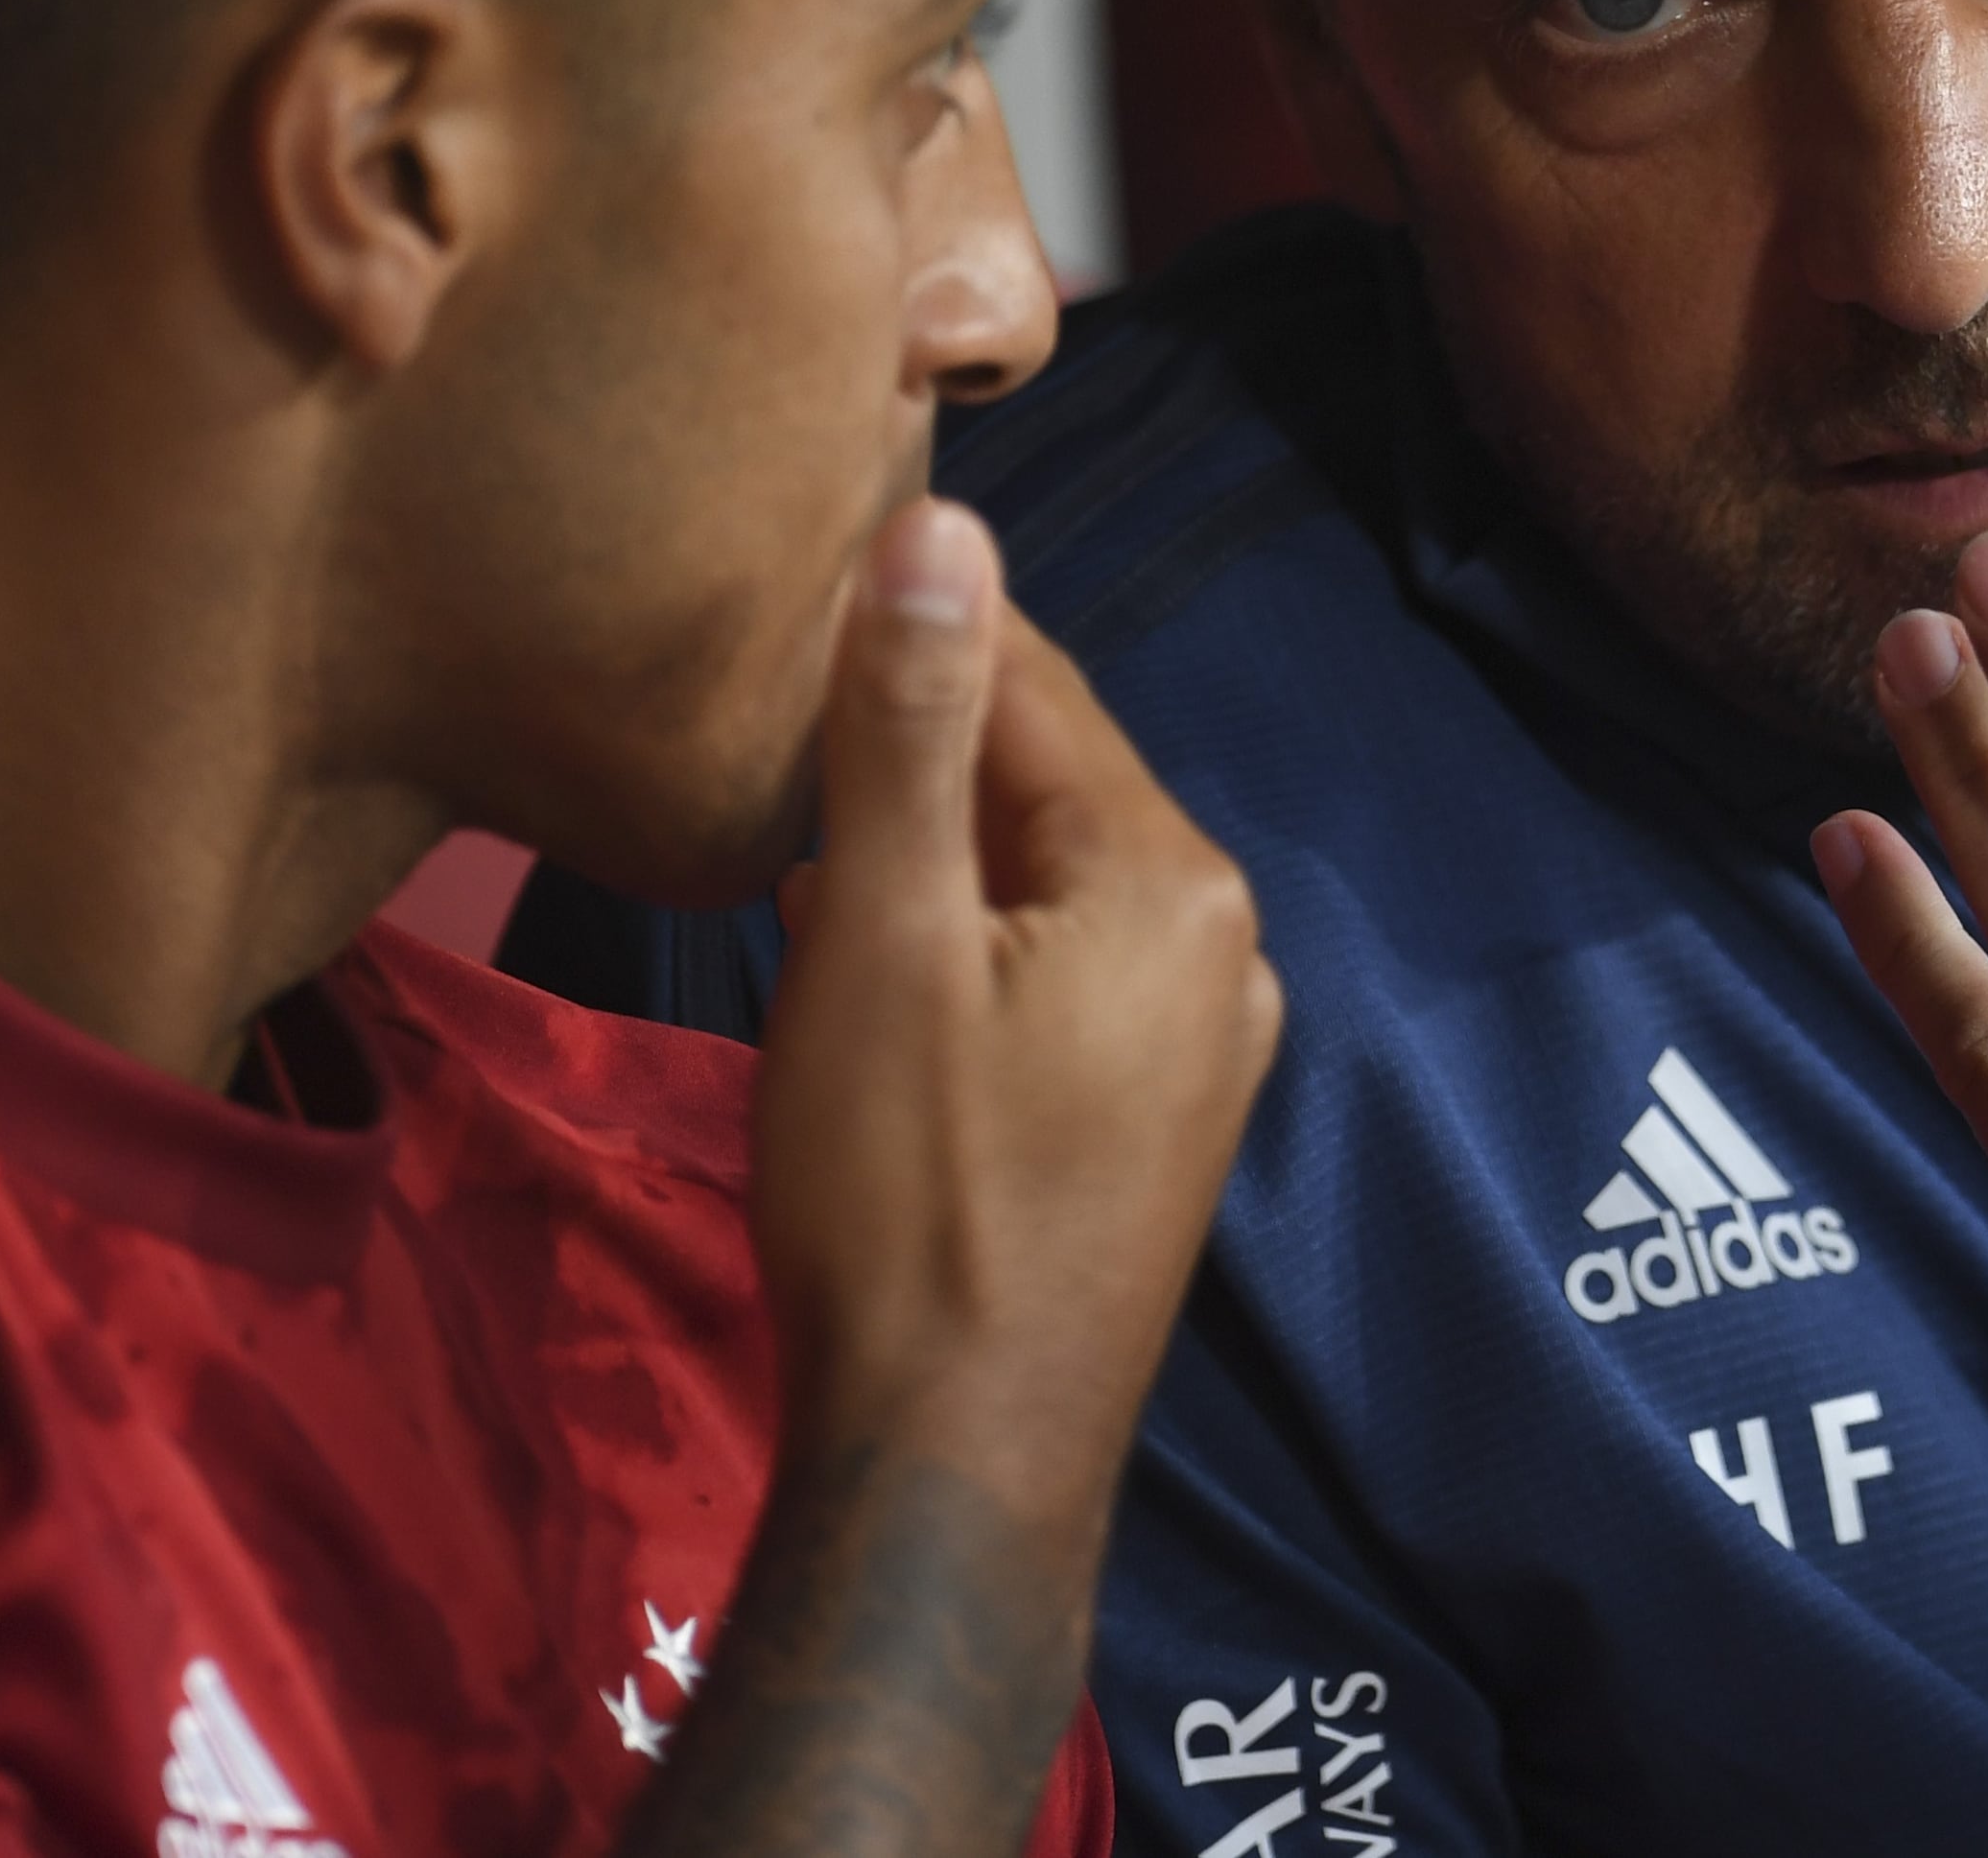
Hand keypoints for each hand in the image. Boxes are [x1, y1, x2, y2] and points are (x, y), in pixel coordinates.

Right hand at [751, 496, 1284, 1521]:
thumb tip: (944, 523)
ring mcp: (1204, 1045)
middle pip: (1046, 781)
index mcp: (1171, 875)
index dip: (896, 641)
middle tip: (764, 746)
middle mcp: (1224, 941)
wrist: (952, 1464)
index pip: (1031, 682)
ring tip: (796, 853)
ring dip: (930, 858)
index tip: (776, 627)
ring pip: (1045, 881)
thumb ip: (909, 727)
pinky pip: (1061, 976)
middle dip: (913, 756)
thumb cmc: (901, 1197)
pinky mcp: (1160, 1125)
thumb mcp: (880, 937)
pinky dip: (968, 948)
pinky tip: (867, 969)